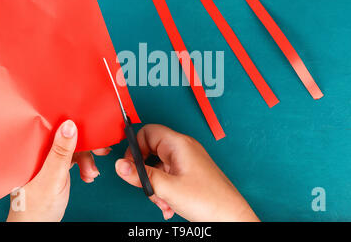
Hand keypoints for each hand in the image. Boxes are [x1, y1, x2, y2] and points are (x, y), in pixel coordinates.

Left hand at [7, 120, 110, 221]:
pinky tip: (88, 174)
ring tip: (91, 173)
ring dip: (87, 159)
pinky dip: (84, 166)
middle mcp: (37, 151)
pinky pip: (73, 159)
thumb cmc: (34, 210)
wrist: (37, 228)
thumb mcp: (51, 178)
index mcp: (29, 150)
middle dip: (85, 145)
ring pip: (72, 148)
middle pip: (65, 137)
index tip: (90, 126)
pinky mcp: (55, 167)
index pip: (50, 126)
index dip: (71, 124)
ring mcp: (46, 160)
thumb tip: (69, 125)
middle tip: (101, 149)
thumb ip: (60, 153)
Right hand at [115, 124, 258, 221]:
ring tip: (163, 202)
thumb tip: (120, 165)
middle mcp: (183, 149)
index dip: (135, 147)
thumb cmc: (209, 200)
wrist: (230, 218)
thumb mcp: (167, 188)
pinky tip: (169, 205)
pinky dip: (164, 190)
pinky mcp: (189, 174)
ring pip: (158, 167)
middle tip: (147, 188)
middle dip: (145, 173)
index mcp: (179, 144)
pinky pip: (168, 177)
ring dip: (155, 186)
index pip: (148, 132)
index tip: (130, 166)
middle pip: (150, 151)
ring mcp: (186, 162)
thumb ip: (141, 176)